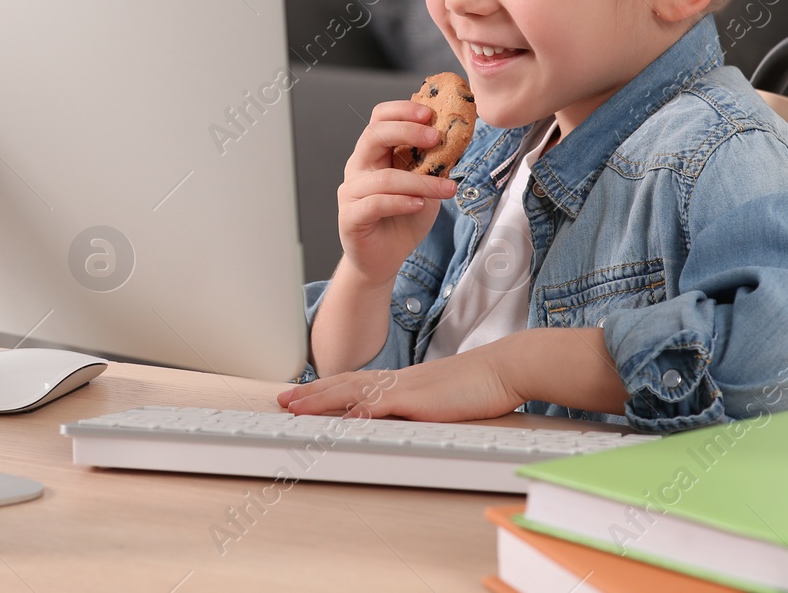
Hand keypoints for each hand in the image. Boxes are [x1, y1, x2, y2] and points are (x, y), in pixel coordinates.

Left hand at [275, 345, 526, 422]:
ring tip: (296, 407)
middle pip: (344, 384)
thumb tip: (398, 419)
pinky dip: (360, 411)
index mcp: (400, 382)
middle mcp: (397, 381)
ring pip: (354, 391)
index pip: (354, 384)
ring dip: (322, 399)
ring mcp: (406, 388)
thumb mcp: (439, 399)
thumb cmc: (478, 385)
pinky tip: (343, 417)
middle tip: (283, 400)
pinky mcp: (419, 399)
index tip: (301, 396)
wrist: (504, 368)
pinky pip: (383, 405)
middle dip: (310, 394)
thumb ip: (416, 407)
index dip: (325, 389)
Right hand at [337, 99, 457, 288]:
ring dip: (420, 181)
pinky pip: (375, 203)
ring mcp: (352, 192)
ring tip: (447, 189)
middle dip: (407, 131)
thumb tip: (458, 140)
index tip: (430, 114)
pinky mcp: (351, 217)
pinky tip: (419, 205)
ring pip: (384, 177)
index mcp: (375, 153)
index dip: (403, 110)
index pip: (380, 118)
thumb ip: (434, 165)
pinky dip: (401, 202)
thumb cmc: (404, 218)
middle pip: (375, 135)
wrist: (384, 259)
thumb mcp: (427, 186)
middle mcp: (359, 167)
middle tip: (436, 138)